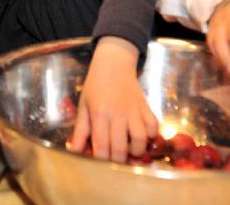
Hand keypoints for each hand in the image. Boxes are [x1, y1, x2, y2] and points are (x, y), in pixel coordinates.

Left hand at [69, 38, 157, 161]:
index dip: (101, 161)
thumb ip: (80, 131)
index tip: (100, 164)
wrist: (113, 64)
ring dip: (136, 150)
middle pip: (121, 148)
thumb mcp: (83, 106)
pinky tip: (141, 135)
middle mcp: (118, 114)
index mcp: (99, 114)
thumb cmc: (95, 86)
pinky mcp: (147, 107)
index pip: (102, 147)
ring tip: (129, 148)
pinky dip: (151, 136)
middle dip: (118, 161)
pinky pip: (154, 128)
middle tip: (114, 160)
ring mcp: (135, 111)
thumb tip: (74, 152)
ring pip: (141, 140)